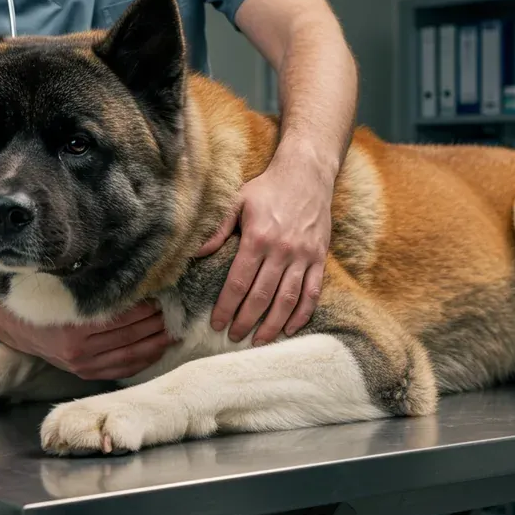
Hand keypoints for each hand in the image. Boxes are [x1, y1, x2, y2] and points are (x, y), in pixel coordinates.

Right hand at [0, 302, 173, 380]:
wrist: (13, 324)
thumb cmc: (41, 299)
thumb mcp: (64, 288)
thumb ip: (95, 287)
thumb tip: (134, 273)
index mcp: (74, 326)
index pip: (123, 317)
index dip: (146, 307)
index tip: (163, 294)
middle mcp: (79, 350)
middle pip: (131, 336)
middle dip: (157, 323)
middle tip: (177, 310)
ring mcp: (83, 365)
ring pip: (131, 356)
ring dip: (156, 343)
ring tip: (175, 330)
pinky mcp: (85, 373)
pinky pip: (122, 370)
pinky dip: (143, 360)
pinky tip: (158, 349)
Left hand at [197, 148, 333, 344]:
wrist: (306, 174)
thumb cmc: (267, 188)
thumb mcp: (237, 200)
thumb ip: (217, 228)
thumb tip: (195, 254)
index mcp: (257, 238)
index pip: (238, 282)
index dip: (226, 307)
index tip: (216, 323)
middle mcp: (282, 250)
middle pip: (261, 296)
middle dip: (246, 321)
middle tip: (234, 338)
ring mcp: (303, 256)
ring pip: (287, 299)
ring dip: (273, 324)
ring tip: (259, 341)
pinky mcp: (319, 258)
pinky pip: (312, 292)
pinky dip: (302, 314)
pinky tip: (290, 329)